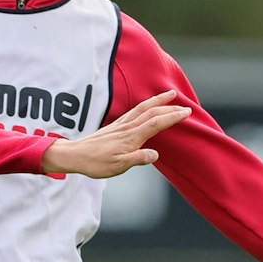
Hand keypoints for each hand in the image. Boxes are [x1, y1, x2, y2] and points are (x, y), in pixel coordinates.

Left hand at [40, 91, 188, 177]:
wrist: (76, 155)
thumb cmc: (97, 163)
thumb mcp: (118, 166)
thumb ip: (138, 159)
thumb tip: (155, 155)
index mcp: (131, 137)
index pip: (156, 123)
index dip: (172, 117)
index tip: (186, 112)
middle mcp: (127, 127)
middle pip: (152, 113)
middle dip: (170, 108)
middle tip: (186, 105)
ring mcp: (121, 125)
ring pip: (143, 108)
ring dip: (158, 101)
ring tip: (169, 94)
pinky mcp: (115, 125)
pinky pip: (134, 111)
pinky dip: (145, 105)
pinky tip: (147, 105)